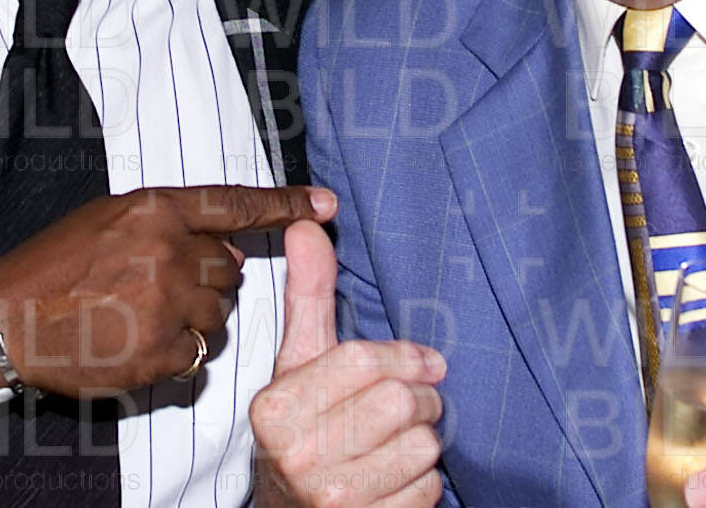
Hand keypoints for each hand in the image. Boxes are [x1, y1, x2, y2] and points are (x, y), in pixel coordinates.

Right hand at [0, 184, 335, 396]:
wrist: (7, 320)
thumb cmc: (54, 266)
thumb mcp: (109, 219)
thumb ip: (171, 226)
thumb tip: (231, 253)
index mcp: (154, 209)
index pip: (235, 204)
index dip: (286, 204)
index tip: (326, 205)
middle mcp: (167, 251)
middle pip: (230, 270)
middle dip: (205, 281)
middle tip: (156, 288)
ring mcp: (165, 303)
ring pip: (219, 315)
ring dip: (193, 319)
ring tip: (140, 316)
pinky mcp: (158, 351)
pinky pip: (198, 354)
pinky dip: (178, 354)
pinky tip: (139, 344)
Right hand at [250, 221, 445, 506]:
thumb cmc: (303, 429)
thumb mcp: (299, 362)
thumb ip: (308, 295)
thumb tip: (305, 225)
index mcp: (277, 407)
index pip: (365, 362)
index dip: (407, 357)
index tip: (425, 361)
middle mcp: (297, 456)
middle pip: (400, 402)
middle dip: (421, 399)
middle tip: (414, 402)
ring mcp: (331, 499)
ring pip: (421, 446)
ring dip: (424, 441)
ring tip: (399, 441)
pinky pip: (428, 490)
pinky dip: (424, 482)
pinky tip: (397, 477)